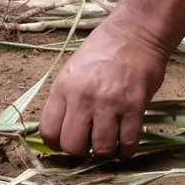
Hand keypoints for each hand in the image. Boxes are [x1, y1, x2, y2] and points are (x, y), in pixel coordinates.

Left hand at [39, 14, 169, 158]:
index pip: (49, 132)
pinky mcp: (134, 107)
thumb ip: (65, 99)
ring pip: (101, 149)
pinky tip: (125, 144)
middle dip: (80, 152)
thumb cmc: (103, 50)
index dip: (56, 144)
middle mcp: (83, 98)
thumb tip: (60, 130)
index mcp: (63, 89)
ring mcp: (109, 104)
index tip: (66, 142)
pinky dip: (126, 150)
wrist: (135, 33)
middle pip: (72, 146)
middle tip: (89, 143)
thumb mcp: (72, 70)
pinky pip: (127, 143)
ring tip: (109, 143)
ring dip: (105, 152)